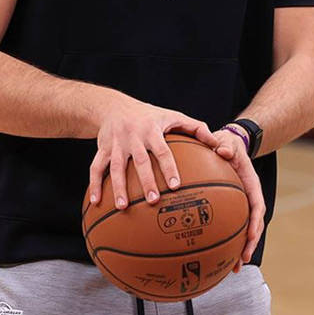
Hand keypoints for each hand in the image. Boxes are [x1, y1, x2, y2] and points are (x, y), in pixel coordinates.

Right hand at [88, 96, 219, 212]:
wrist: (114, 106)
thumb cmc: (150, 115)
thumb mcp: (172, 115)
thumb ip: (196, 128)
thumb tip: (218, 145)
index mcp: (151, 130)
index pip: (162, 150)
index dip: (169, 167)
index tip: (175, 185)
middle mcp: (133, 137)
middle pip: (140, 161)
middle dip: (146, 181)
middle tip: (154, 201)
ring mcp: (116, 143)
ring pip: (116, 167)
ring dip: (118, 188)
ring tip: (123, 207)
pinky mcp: (102, 149)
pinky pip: (96, 167)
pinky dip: (95, 185)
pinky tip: (96, 202)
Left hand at [212, 128, 264, 269]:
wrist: (225, 144)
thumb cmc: (226, 143)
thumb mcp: (226, 141)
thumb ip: (225, 145)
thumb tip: (222, 151)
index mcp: (251, 183)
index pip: (257, 205)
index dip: (255, 222)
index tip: (252, 236)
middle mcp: (248, 196)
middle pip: (254, 223)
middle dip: (250, 242)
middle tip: (242, 259)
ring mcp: (240, 203)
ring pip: (243, 228)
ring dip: (241, 247)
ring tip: (234, 267)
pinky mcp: (230, 207)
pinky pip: (230, 224)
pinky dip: (227, 240)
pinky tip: (217, 254)